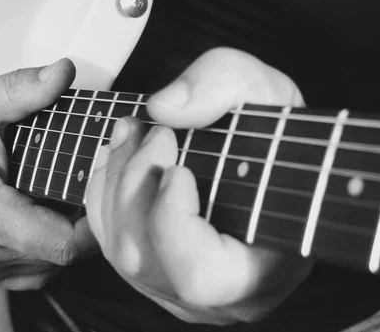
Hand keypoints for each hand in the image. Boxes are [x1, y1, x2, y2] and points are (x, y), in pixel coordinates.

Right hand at [0, 58, 96, 289]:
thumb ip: (21, 90)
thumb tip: (61, 72)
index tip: (105, 193)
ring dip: (70, 237)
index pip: (64, 244)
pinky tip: (49, 219)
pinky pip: (33, 272)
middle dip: (88, 224)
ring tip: (71, 201)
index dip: (97, 223)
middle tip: (92, 189)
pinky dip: (49, 250)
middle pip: (64, 256)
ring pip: (52, 268)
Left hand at [86, 48, 311, 324]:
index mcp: (266, 269)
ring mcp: (186, 292)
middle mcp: (222, 296)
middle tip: (151, 133)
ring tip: (130, 134)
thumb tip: (163, 108)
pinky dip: (106, 199)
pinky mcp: (161, 276)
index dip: (173, 221)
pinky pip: (113, 248)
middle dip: (133, 186)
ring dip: (114, 186)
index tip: (178, 168)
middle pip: (145, 261)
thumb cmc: (273, 135)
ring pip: (121, 256)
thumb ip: (221, 84)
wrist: (271, 159)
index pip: (201, 276)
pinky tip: (119, 159)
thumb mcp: (263, 89)